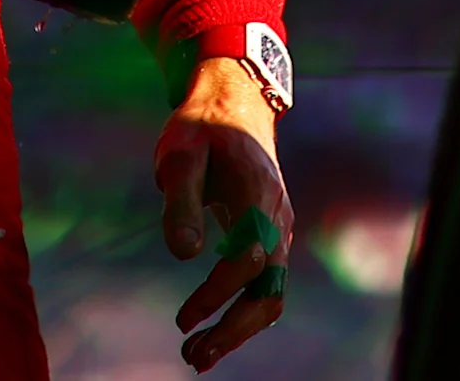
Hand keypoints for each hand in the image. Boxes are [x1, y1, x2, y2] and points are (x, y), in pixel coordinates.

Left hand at [155, 56, 292, 369]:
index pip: (248, 257)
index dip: (217, 292)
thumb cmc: (202, 127)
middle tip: (192, 356)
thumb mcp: (180, 154)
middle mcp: (277, 217)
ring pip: (271, 293)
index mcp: (257, 194)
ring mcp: (279, 228)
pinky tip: (214, 330)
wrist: (236, 104)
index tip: (183, 318)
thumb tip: (184, 255)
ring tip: (198, 356)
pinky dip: (243, 312)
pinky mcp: (271, 236)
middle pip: (269, 288)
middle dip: (233, 329)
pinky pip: (266, 284)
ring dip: (239, 328)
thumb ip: (181, 202)